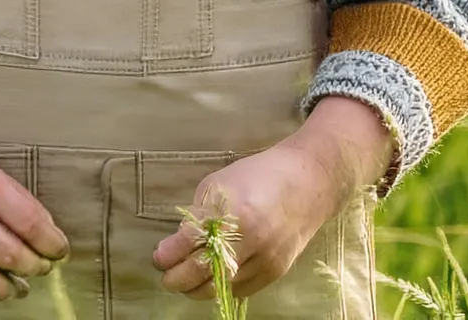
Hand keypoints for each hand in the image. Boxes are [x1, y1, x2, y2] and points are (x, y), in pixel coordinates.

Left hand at [151, 96, 387, 298]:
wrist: (308, 183)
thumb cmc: (257, 176)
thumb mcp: (219, 186)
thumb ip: (197, 215)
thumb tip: (176, 245)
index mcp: (231, 211)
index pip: (189, 242)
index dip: (168, 254)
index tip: (159, 258)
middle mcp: (249, 239)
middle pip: (202, 271)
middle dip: (177, 278)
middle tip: (167, 276)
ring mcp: (265, 258)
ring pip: (220, 287)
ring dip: (197, 288)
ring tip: (186, 281)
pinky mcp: (276, 271)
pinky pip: (241, 290)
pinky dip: (222, 288)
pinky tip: (212, 280)